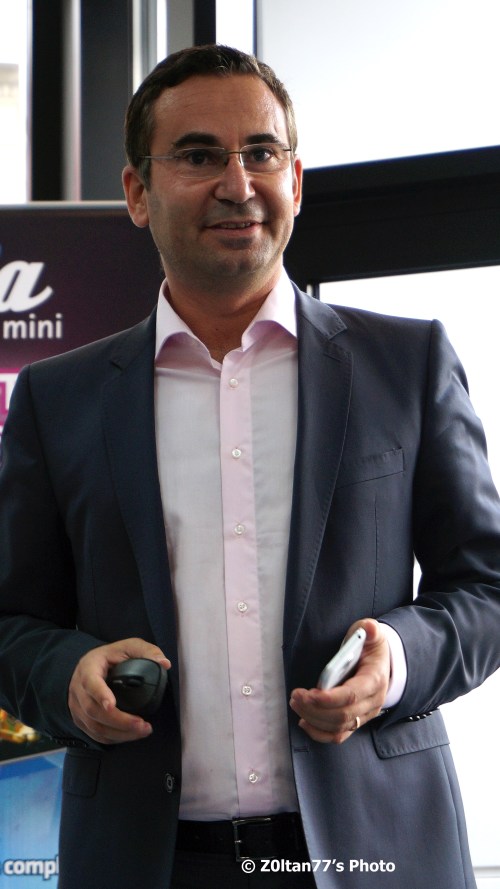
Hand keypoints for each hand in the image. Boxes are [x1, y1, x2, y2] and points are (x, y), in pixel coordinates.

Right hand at [68, 638, 170, 744]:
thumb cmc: (112, 656)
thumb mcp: (130, 646)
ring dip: (119, 733)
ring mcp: (76, 706)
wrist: (92, 666)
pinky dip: (113, 738)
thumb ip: (147, 651)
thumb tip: (164, 663)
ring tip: (142, 731)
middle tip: (142, 724)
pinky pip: (94, 734)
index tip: (112, 704)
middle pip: (93, 710)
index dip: (100, 694)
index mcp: (88, 667)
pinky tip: (130, 735)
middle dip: (119, 721)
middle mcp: (78, 688)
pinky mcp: (80, 719)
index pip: (90, 682)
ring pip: (94, 726)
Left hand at [289, 618, 389, 743]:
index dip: (330, 698)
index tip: (309, 694)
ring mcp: (364, 715)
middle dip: (315, 708)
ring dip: (313, 718)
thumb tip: (368, 628)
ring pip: (338, 727)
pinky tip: (304, 722)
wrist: (380, 664)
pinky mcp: (355, 722)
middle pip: (342, 715)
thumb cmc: (371, 648)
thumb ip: (369, 629)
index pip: (352, 695)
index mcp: (375, 680)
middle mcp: (372, 702)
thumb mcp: (372, 634)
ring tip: (296, 703)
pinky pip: (338, 736)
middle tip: (295, 696)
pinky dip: (319, 733)